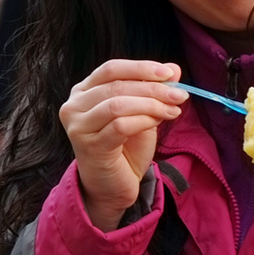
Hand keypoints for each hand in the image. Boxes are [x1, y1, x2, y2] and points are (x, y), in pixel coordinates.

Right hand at [59, 60, 187, 231]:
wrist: (113, 186)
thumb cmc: (125, 149)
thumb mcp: (142, 113)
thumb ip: (153, 90)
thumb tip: (174, 69)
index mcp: (83, 91)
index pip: (111, 69)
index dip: (141, 68)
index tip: (169, 73)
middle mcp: (74, 106)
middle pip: (116, 85)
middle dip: (153, 88)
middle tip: (179, 95)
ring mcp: (78, 126)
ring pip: (118, 104)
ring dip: (151, 105)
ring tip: (172, 111)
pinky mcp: (88, 146)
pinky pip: (120, 126)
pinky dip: (143, 121)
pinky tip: (157, 123)